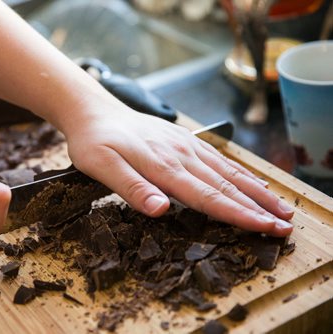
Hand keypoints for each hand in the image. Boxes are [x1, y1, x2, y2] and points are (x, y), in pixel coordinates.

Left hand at [64, 98, 293, 236]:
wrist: (94, 111)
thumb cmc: (95, 142)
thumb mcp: (102, 167)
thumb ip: (133, 188)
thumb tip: (162, 210)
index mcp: (163, 166)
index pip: (208, 197)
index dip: (238, 215)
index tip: (265, 229)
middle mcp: (180, 155)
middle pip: (226, 186)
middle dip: (258, 207)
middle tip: (286, 226)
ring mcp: (185, 145)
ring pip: (227, 171)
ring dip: (256, 191)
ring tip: (280, 207)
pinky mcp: (184, 139)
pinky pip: (218, 158)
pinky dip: (239, 172)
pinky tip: (251, 181)